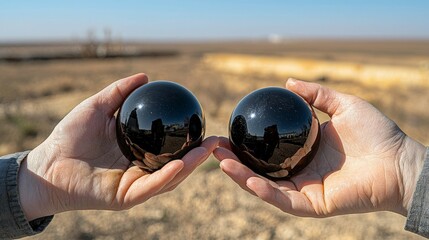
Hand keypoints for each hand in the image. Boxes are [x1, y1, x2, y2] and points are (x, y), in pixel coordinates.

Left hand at [18, 73, 217, 220]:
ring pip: (169, 178)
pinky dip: (167, 177)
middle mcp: (140, 169)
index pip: (169, 148)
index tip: (204, 125)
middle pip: (176, 165)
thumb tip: (145, 76)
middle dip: (198, 156)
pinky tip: (180, 165)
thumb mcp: (97, 107)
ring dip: (190, 166)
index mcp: (137, 152)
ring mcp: (135, 185)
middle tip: (216, 141)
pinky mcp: (126, 197)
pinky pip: (150, 187)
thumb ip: (119, 92)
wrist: (46, 163)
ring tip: (207, 150)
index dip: (188, 140)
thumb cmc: (69, 137)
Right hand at [214, 79, 425, 216]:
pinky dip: (263, 191)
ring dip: (241, 176)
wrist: (400, 161)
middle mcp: (301, 172)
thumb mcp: (342, 104)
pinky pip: (283, 200)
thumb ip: (316, 94)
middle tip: (215, 148)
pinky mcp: (314, 205)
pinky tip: (246, 179)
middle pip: (261, 170)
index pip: (269, 150)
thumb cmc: (377, 133)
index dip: (248, 143)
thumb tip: (288, 83)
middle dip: (236, 162)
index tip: (229, 130)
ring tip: (221, 161)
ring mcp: (306, 190)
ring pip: (266, 186)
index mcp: (305, 152)